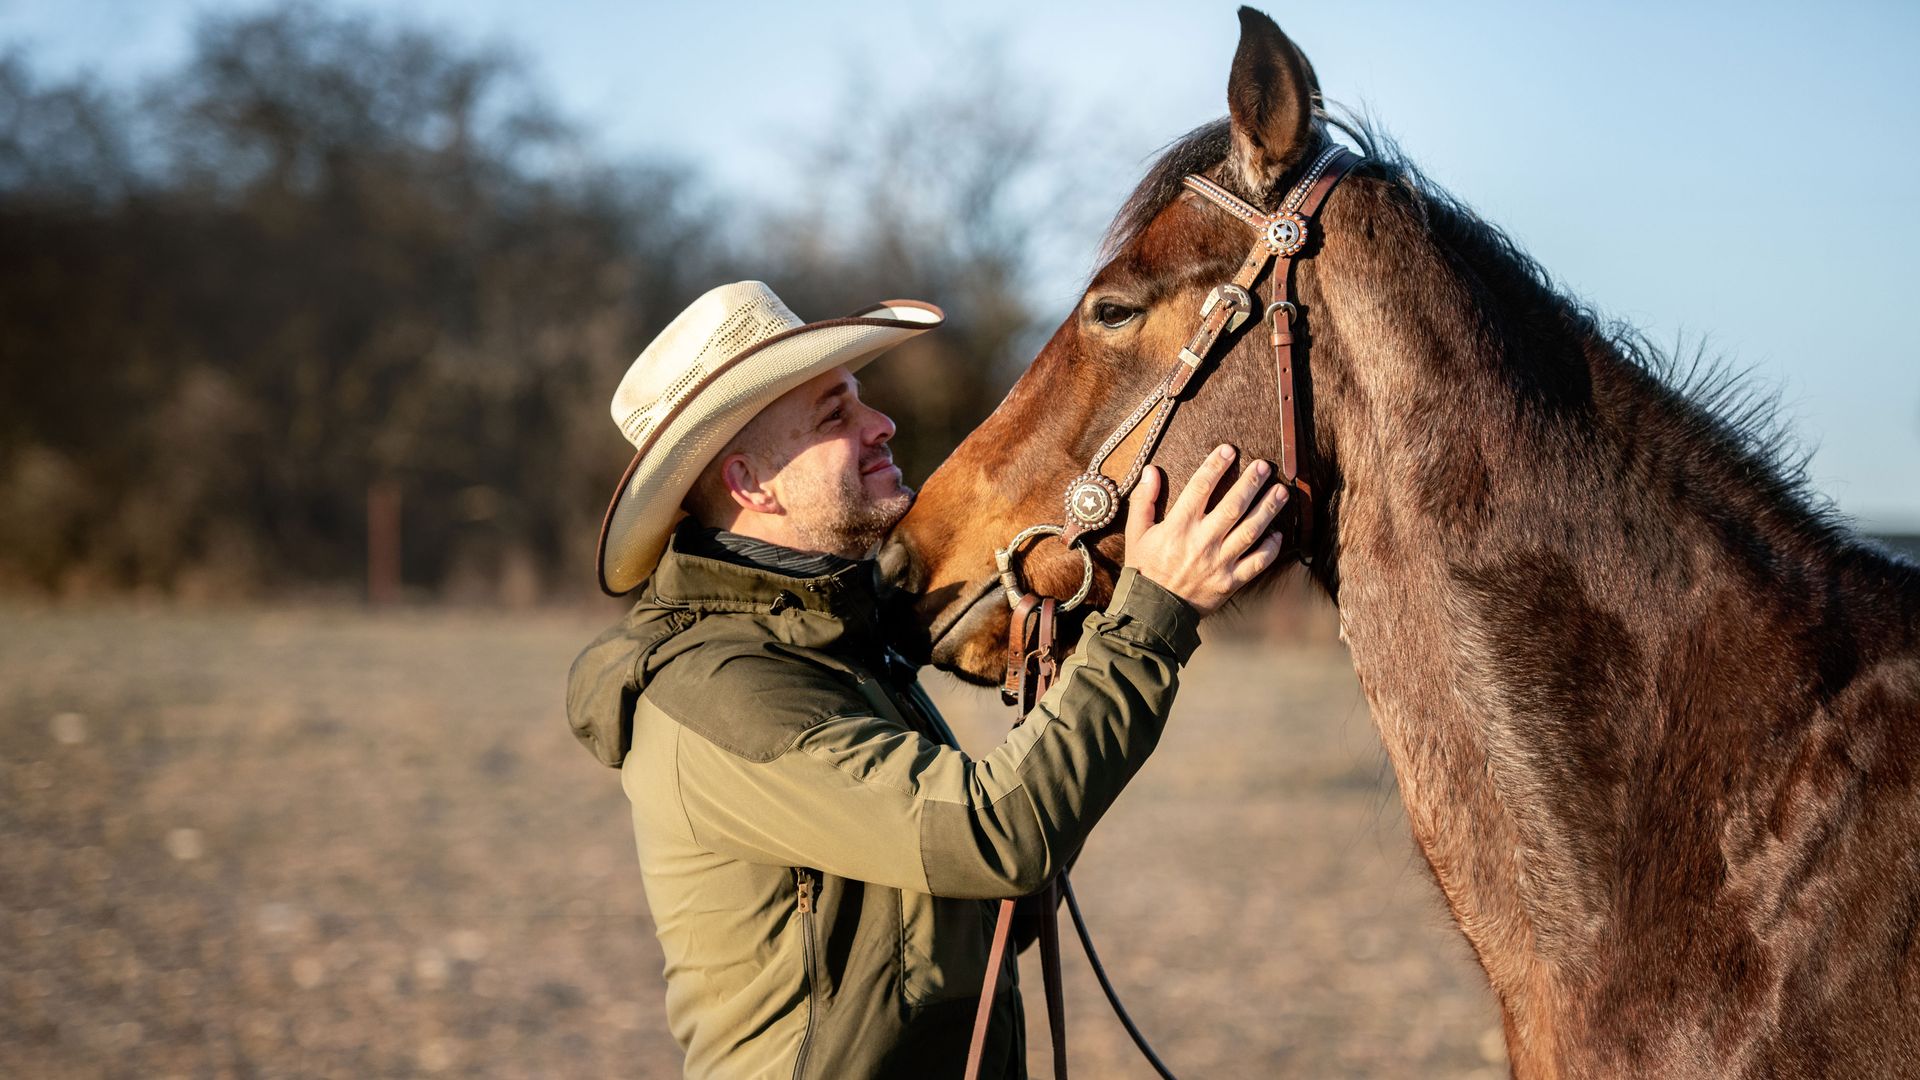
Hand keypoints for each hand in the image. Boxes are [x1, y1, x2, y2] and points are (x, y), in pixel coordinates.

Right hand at [1123, 445, 1287, 616]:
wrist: (1153, 612)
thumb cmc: (1144, 569)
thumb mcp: (1137, 533)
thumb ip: (1143, 500)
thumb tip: (1151, 470)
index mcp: (1178, 526)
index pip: (1200, 487)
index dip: (1216, 465)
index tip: (1229, 450)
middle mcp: (1202, 541)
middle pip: (1233, 505)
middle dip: (1251, 483)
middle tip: (1264, 466)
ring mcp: (1219, 562)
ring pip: (1250, 531)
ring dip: (1268, 509)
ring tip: (1281, 491)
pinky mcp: (1230, 581)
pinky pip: (1257, 563)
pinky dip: (1270, 548)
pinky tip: (1278, 534)